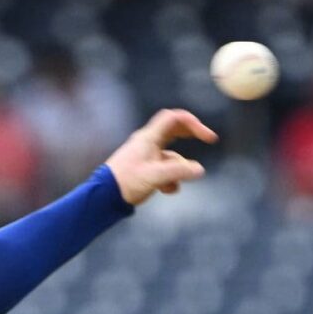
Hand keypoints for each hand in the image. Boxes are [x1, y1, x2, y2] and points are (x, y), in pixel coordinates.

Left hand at [104, 108, 218, 205]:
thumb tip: (199, 170)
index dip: (193, 123)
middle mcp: (148, 142)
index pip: (174, 118)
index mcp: (149, 138)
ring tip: (172, 185)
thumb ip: (179, 172)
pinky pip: (164, 168)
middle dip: (191, 136)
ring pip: (171, 155)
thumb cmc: (127, 182)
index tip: (207, 137)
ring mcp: (146, 155)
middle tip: (206, 140)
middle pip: (174, 130)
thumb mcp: (156, 176)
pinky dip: (169, 179)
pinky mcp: (144, 168)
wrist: (105, 196)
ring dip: (178, 169)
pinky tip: (166, 190)